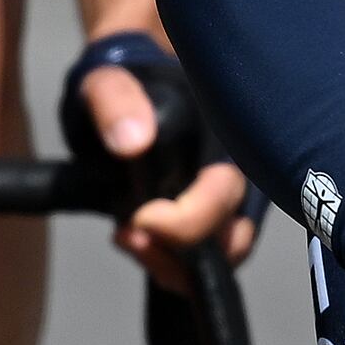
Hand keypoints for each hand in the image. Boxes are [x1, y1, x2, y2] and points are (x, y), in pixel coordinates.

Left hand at [63, 28, 257, 289]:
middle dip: (180, 252)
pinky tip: (132, 239)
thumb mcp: (108, 80)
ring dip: (174, 264)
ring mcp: (224, 199)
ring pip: (222, 254)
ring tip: (126, 239)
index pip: (227, 193)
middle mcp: (236, 170)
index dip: (190, 219)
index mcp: (225, 134)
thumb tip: (133, 141)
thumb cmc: (124, 80)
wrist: (124, 89)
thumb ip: (115, 101)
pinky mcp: (204, 218)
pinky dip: (170, 262)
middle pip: (233, 236)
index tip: (141, 220)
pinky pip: (202, 257)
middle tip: (128, 237)